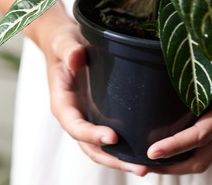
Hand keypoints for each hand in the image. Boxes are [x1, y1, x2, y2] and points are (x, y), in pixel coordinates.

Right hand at [41, 22, 148, 176]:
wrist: (65, 42)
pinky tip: (149, 152)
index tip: (112, 138)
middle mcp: (75, 116)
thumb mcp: (64, 42)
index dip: (91, 134)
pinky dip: (127, 149)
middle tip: (140, 167)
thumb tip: (77, 57)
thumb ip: (69, 51)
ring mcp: (88, 118)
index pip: (74, 125)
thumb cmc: (63, 42)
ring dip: (122, 161)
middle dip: (113, 159)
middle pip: (91, 146)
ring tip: (146, 168)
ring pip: (102, 148)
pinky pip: (112, 137)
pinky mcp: (101, 115)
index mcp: (62, 103)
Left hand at [145, 27, 211, 174]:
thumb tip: (202, 78)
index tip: (152, 151)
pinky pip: (204, 143)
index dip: (175, 145)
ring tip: (148, 159)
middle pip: (200, 159)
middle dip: (170, 166)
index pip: (201, 135)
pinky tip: (167, 140)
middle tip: (141, 164)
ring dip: (176, 162)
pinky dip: (184, 149)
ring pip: (202, 155)